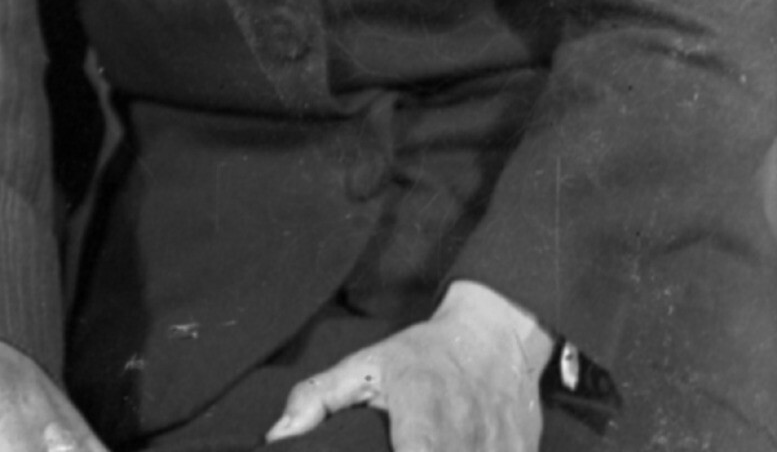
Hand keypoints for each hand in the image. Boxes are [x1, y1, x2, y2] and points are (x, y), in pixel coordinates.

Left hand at [264, 282, 551, 451]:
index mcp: (424, 409)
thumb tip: (276, 434)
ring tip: (424, 447)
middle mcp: (466, 434)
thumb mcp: (367, 364)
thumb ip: (320, 399)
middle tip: (400, 449)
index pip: (418, 451)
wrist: (496, 336)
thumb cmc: (422, 354)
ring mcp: (499, 450)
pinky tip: (460, 449)